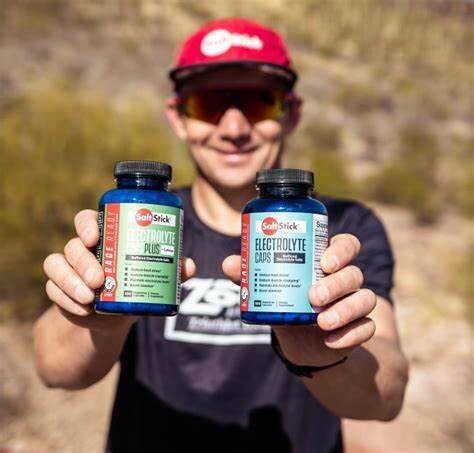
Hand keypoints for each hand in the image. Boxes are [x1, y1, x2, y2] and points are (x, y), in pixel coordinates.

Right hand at [43, 209, 195, 330]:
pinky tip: (83, 308)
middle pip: (73, 244)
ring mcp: (68, 268)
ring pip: (57, 264)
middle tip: (100, 277)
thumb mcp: (153, 275)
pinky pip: (52, 289)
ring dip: (71, 280)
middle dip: (83, 260)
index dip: (86, 224)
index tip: (95, 236)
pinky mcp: (59, 289)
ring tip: (90, 296)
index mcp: (104, 237)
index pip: (87, 220)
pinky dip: (65, 299)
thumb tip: (190, 266)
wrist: (116, 314)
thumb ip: (172, 269)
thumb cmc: (137, 283)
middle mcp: (83, 249)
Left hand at [222, 234, 376, 365]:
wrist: (300, 340)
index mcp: (328, 261)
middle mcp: (346, 279)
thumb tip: (229, 263)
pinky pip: (367, 328)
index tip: (324, 262)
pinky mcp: (359, 328)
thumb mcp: (269, 287)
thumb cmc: (286, 301)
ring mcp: (355, 303)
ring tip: (322, 322)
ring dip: (346, 310)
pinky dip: (351, 335)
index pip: (347, 245)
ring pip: (365, 299)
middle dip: (336, 284)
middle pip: (354, 273)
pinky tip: (331, 341)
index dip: (342, 250)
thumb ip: (249, 275)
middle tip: (314, 296)